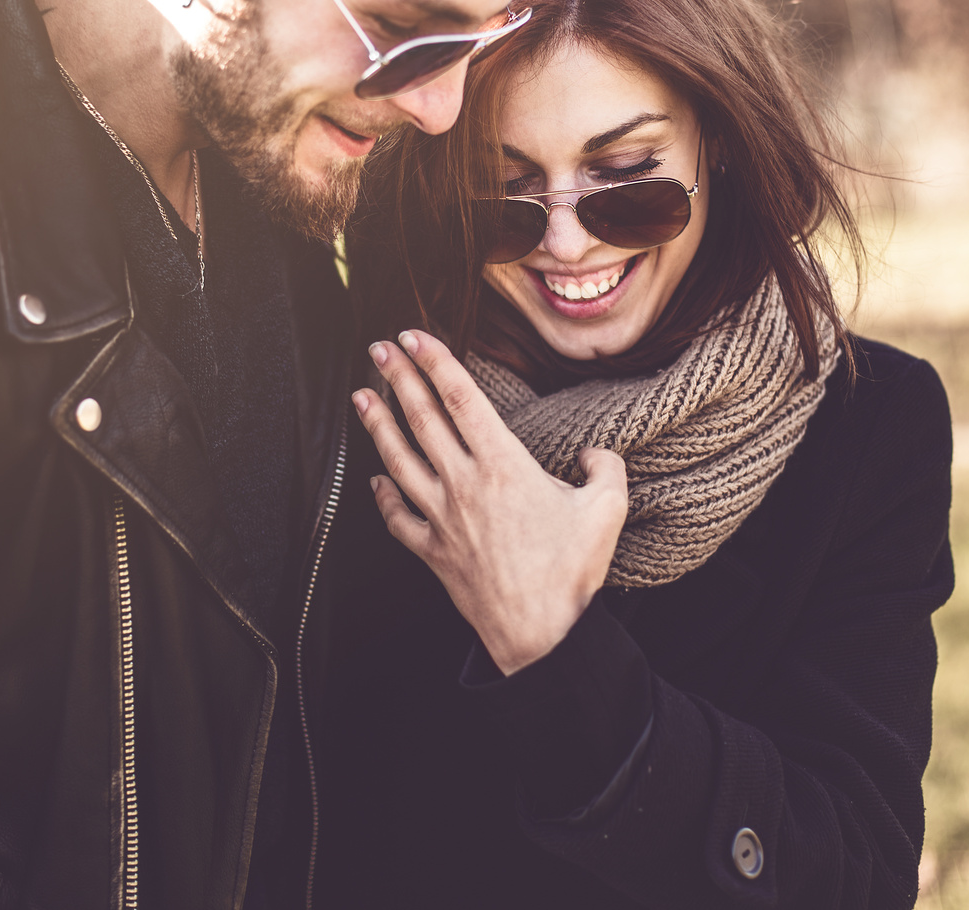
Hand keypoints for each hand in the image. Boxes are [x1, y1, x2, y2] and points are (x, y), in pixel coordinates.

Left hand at [354, 330, 628, 674]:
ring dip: (377, 424)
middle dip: (398, 377)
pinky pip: (397, 518)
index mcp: (503, 465)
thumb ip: (605, 468)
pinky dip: (382, 497)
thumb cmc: (571, 572)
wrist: (541, 632)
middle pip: (422, 418)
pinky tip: (374, 481)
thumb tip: (593, 454)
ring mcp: (442, 517)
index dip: (436, 361)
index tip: (415, 337)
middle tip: (380, 348)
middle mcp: (464, 484)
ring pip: (399, 459)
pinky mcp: (431, 550)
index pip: (461, 398)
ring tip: (360, 395)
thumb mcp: (607, 510)